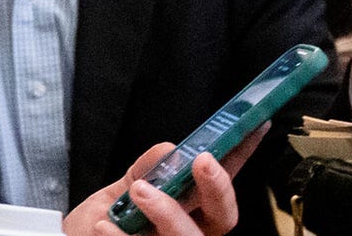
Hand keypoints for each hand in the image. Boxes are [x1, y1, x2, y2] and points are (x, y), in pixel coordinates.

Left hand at [63, 123, 267, 234]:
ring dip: (168, 211)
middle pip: (224, 218)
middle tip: (201, 161)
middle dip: (217, 189)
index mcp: (191, 212)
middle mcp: (189, 233)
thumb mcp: (120, 191)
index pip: (224, 183)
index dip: (244, 156)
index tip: (254, 126)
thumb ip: (146, 170)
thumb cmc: (97, 226)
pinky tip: (104, 224)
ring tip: (139, 191)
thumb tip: (172, 150)